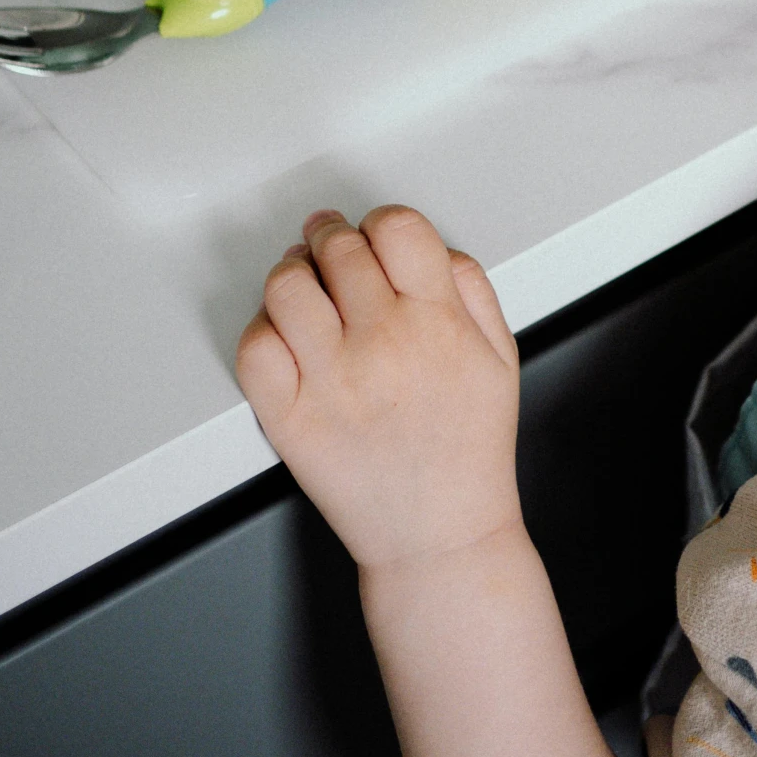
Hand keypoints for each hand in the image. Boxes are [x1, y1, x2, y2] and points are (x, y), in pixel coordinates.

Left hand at [237, 205, 521, 571]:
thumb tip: (432, 246)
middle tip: (329, 245)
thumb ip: (472, 287)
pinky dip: (263, 329)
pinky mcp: (291, 419)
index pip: (396, 227)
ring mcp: (331, 381)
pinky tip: (284, 334)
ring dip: (293, 272)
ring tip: (303, 282)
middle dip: (332, 237)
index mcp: (437, 321)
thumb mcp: (500, 355)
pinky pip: (256, 348)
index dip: (380, 221)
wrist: (440, 535)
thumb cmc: (469, 449)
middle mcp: (382, 343)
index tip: (374, 233)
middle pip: (338, 247)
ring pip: (287, 286)